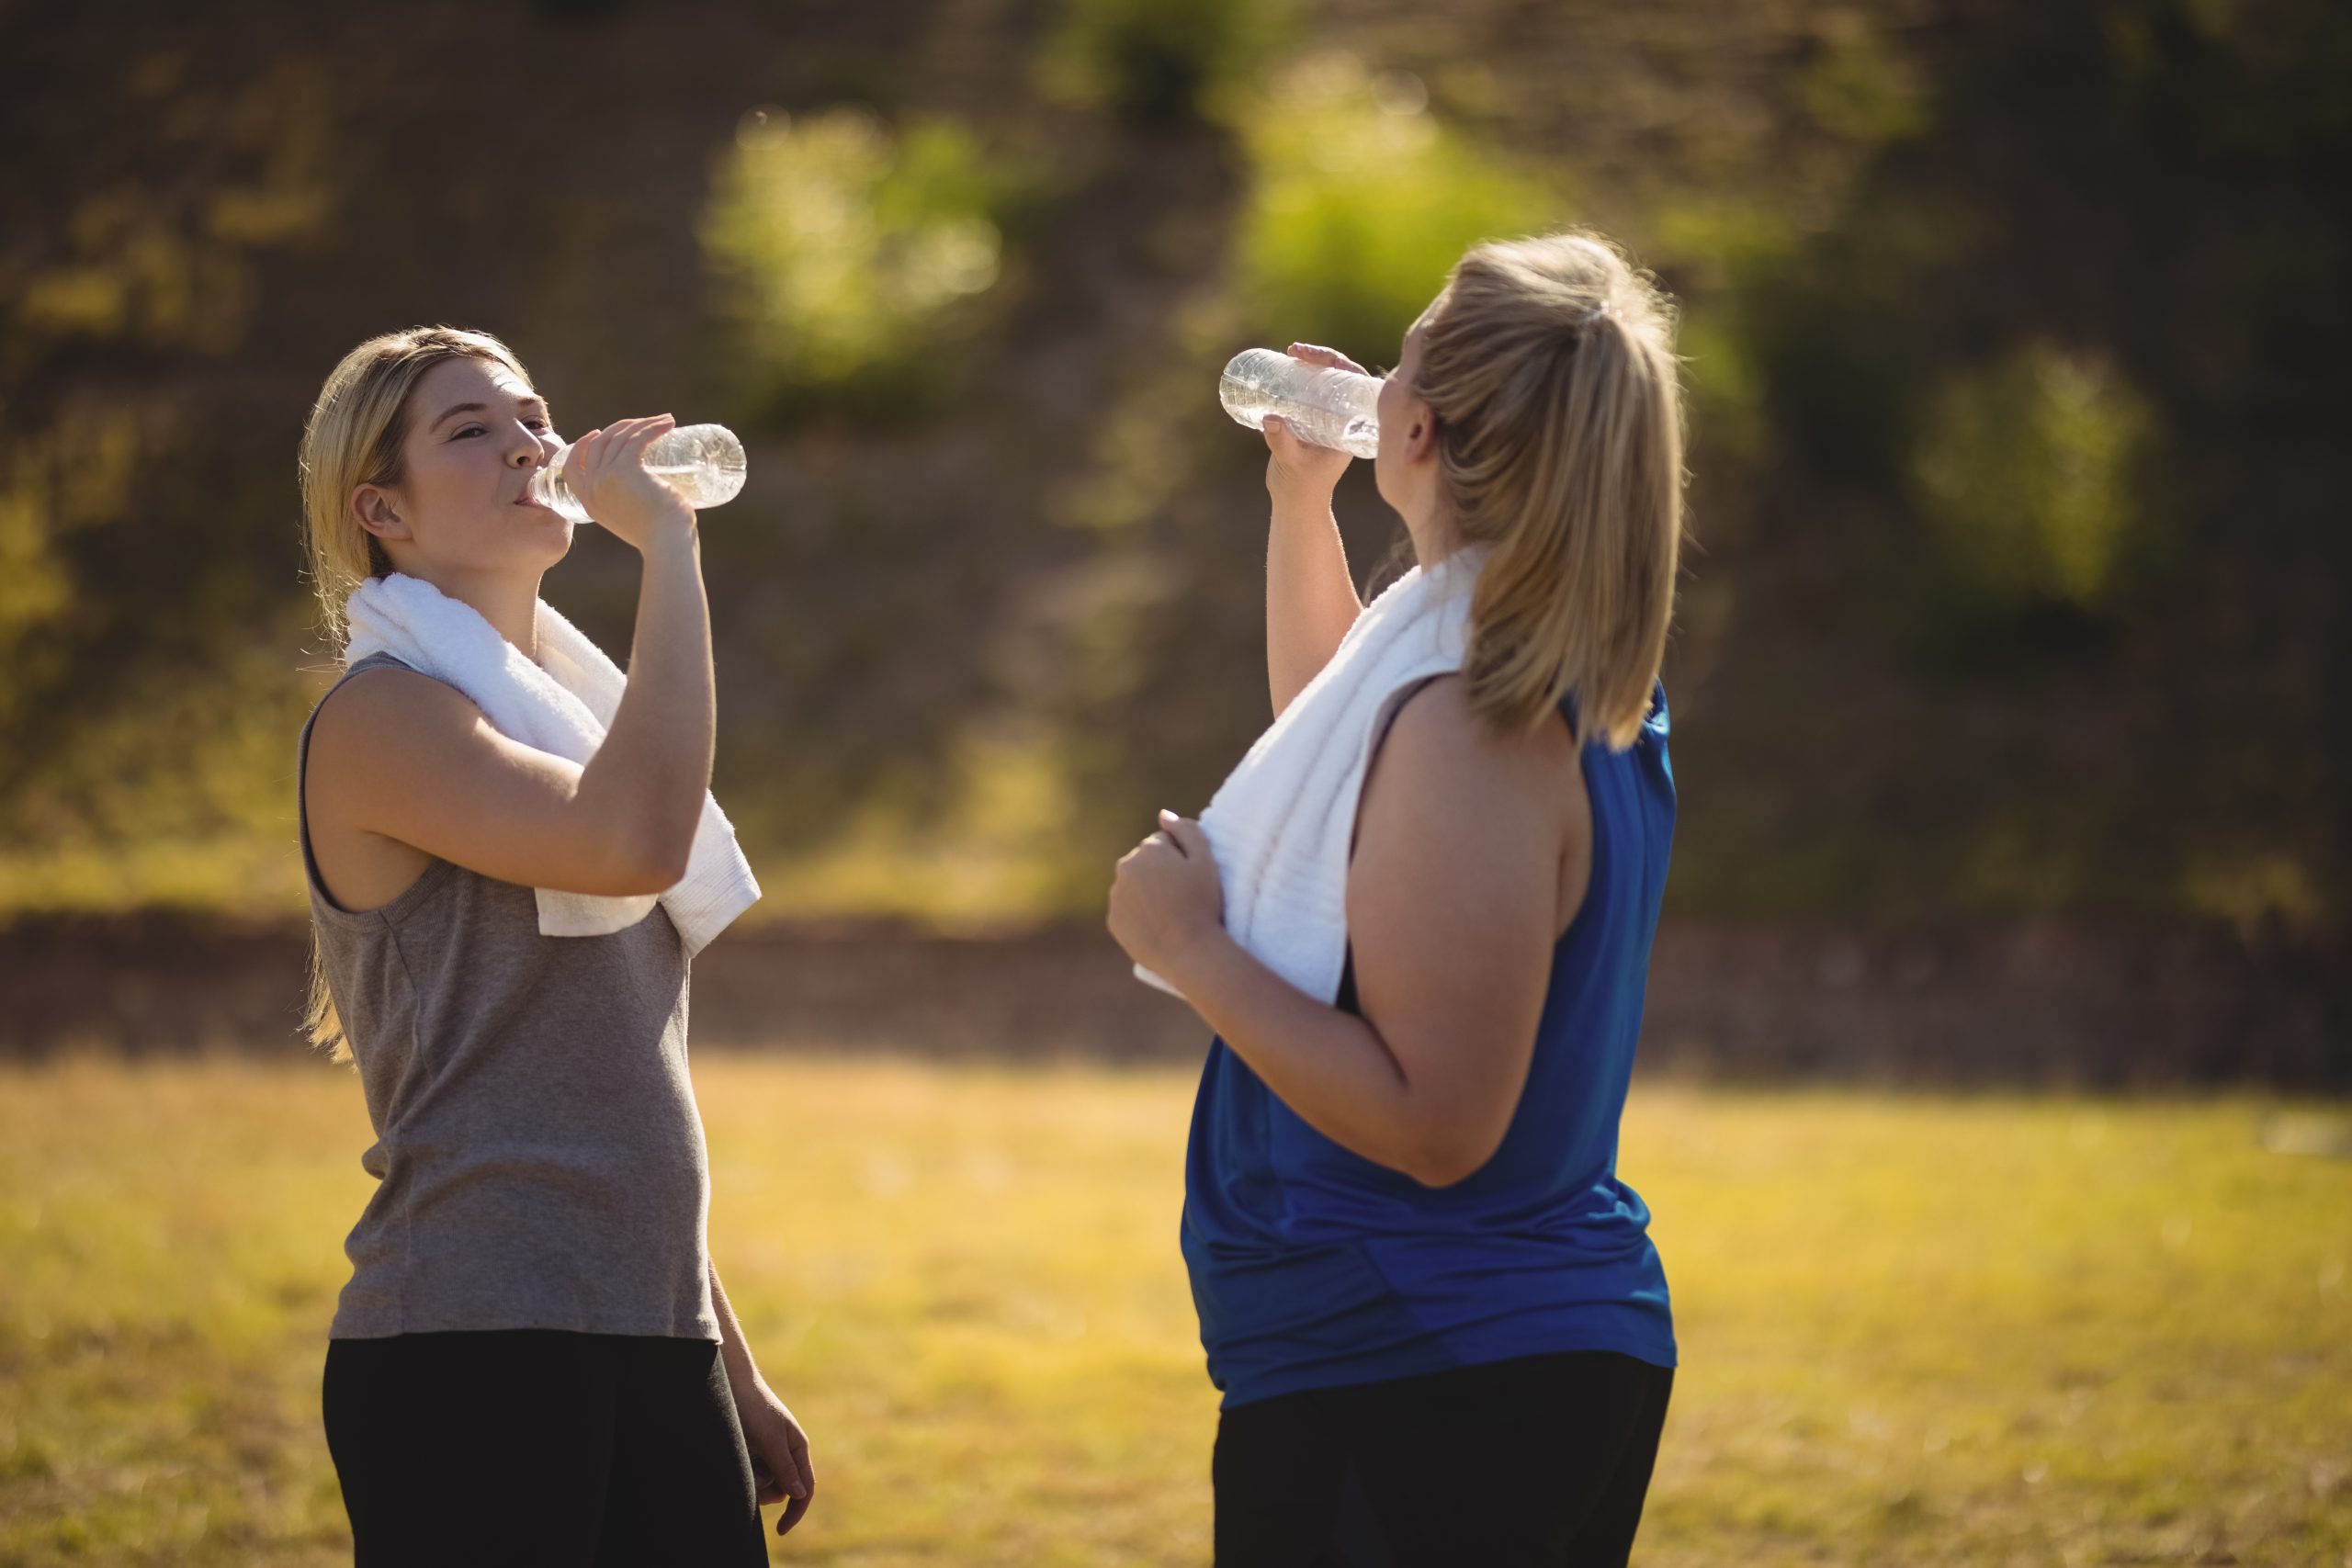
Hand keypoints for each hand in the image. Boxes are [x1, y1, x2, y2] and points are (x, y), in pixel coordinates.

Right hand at [557, 414, 693, 550]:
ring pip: (620, 438)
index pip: (572, 468)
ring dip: (643, 424)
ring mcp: (606, 477)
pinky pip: (636, 439)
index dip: (582, 446)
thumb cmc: (661, 537)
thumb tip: (648, 494)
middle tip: (643, 423)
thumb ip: (629, 508)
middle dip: (620, 428)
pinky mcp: (625, 469)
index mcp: (589, 503)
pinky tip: (667, 424)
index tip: (597, 432)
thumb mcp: (632, 521)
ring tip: (665, 422)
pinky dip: (652, 428)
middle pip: (599, 445)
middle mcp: (592, 488)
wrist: (667, 544)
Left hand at [736, 1380, 815, 1536]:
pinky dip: (745, 1474)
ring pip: (765, 1484)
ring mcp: (769, 1453)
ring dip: (753, 1482)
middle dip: (766, 1492)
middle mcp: (786, 1453)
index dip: (796, 1511)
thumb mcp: (771, 1440)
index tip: (781, 1530)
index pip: (805, 1488)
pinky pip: (753, 1474)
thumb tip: (800, 1494)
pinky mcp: (753, 1452)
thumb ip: (785, 1467)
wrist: (732, 1386)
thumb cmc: (754, 1409)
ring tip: (742, 1461)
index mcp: (797, 1448)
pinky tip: (738, 1458)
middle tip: (750, 1478)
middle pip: (782, 1490)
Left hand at [1108, 810, 1226, 982]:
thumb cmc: (1202, 903)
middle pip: (1144, 864)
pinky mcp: (1114, 921)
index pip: (1162, 844)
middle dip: (1158, 874)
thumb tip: (1163, 815)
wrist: (1189, 951)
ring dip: (1147, 893)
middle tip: (1180, 897)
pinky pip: (1126, 910)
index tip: (1189, 879)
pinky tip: (1157, 926)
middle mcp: (1125, 868)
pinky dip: (1138, 914)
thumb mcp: (1205, 860)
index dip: (1179, 860)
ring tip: (1169, 913)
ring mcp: (1116, 896)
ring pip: (1133, 887)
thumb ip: (1186, 830)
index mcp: (1147, 850)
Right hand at [1264, 343, 1366, 505]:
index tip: (1319, 358)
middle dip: (1322, 358)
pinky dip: (1298, 376)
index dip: (1342, 365)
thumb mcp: (1292, 463)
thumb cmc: (1302, 487)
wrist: (1295, 503)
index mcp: (1351, 426)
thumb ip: (1282, 443)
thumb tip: (1271, 418)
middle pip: (1340, 377)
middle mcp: (1343, 419)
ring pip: (1324, 381)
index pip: (1356, 386)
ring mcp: (1326, 418)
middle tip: (1295, 350)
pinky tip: (1284, 365)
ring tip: (1290, 353)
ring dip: (1309, 364)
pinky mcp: (1310, 420)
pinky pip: (1309, 390)